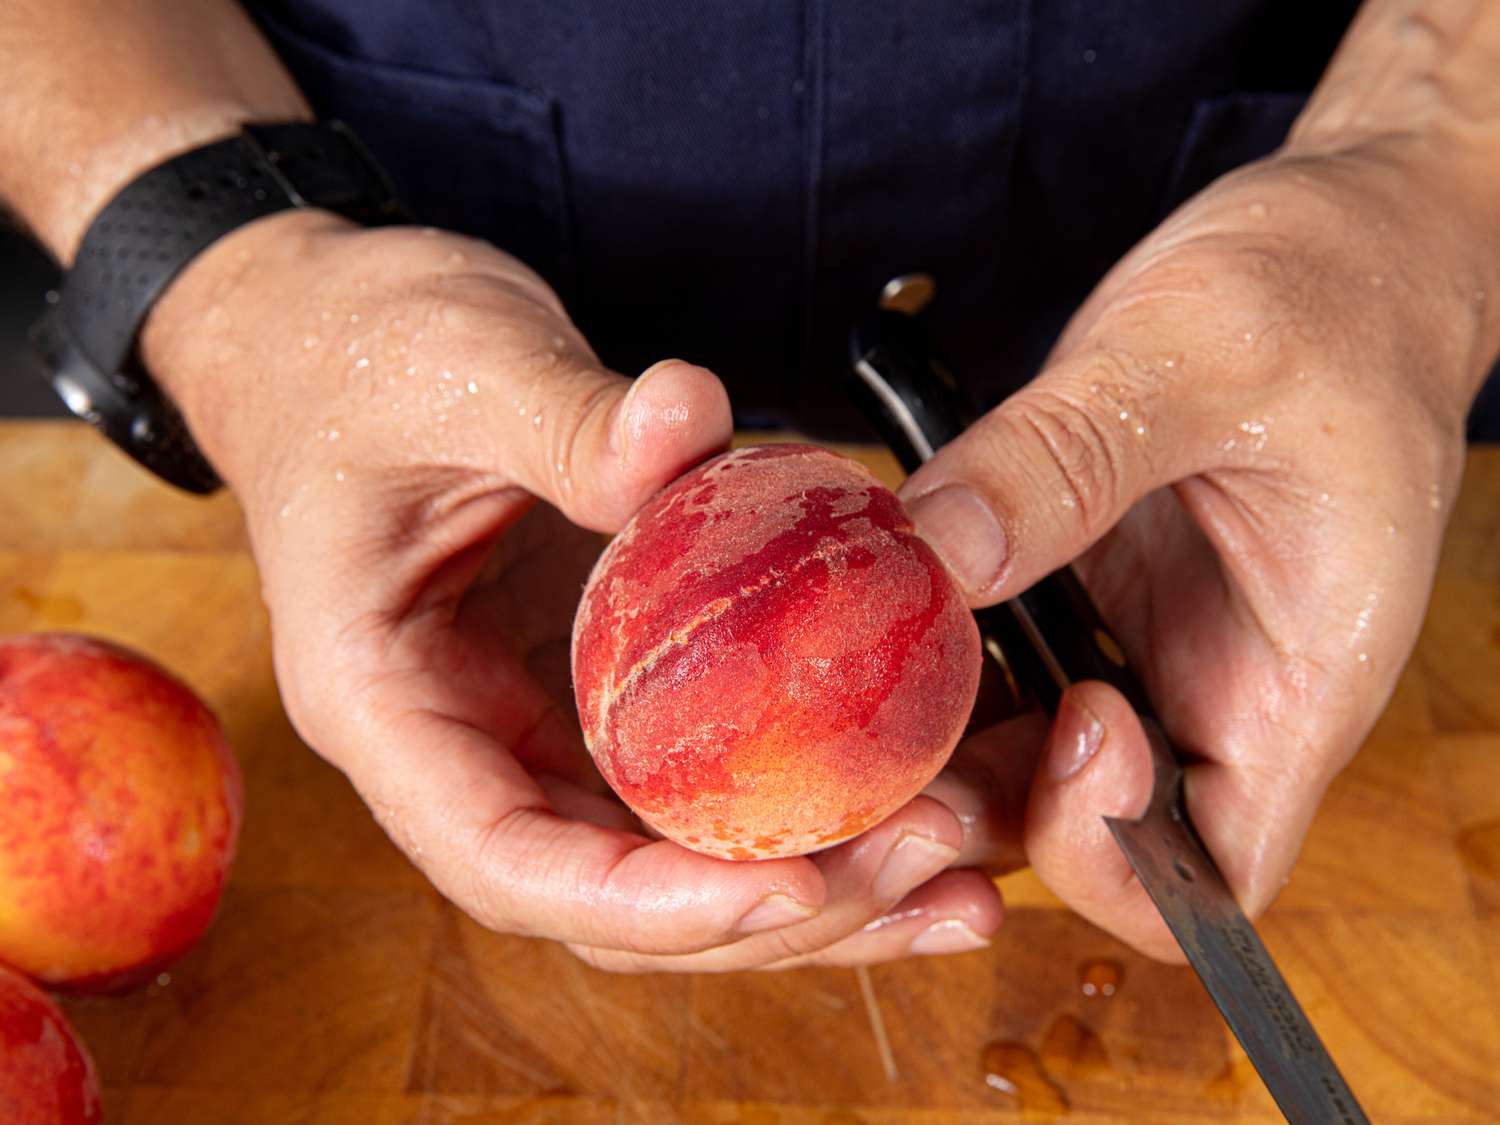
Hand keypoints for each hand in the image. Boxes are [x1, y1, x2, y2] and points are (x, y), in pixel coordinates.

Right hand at [141, 211, 1002, 970]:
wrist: (335, 331)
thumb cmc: (361, 349)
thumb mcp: (454, 364)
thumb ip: (564, 413)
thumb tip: (688, 424)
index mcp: (386, 702)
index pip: (504, 859)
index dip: (642, 904)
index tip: (785, 886)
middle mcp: (465, 744)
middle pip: (615, 897)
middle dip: (772, 905)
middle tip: (928, 857)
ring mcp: (541, 721)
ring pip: (676, 856)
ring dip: (821, 882)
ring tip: (963, 871)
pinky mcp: (608, 684)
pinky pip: (711, 771)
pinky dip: (813, 795)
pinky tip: (929, 783)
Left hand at [900, 146, 1489, 958]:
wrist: (1346, 237)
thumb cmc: (1330, 290)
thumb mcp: (1197, 353)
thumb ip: (1068, 458)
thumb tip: (938, 553)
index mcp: (1296, 677)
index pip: (1214, 874)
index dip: (1117, 853)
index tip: (1070, 724)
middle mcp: (1215, 687)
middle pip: (1090, 836)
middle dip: (981, 807)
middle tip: (890, 730)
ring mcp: (1148, 646)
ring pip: (1027, 761)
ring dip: (938, 741)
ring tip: (857, 675)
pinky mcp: (1094, 594)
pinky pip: (1003, 672)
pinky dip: (935, 664)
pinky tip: (873, 607)